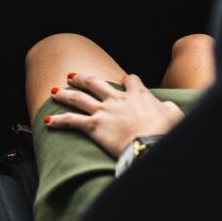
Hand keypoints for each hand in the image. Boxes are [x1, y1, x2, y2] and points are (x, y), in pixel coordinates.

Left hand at [45, 73, 183, 157]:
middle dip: (82, 79)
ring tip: (54, 91)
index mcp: (138, 95)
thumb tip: (164, 107)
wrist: (153, 144)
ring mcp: (104, 111)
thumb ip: (167, 108)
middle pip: (95, 83)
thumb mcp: (174, 115)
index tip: (126, 80)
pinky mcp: (94, 126)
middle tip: (71, 76)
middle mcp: (117, 99)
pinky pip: (71, 121)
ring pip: (78, 98)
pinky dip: (58, 121)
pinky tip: (47, 122)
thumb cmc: (167, 132)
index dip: (128, 80)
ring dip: (64, 94)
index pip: (131, 81)